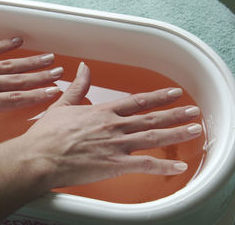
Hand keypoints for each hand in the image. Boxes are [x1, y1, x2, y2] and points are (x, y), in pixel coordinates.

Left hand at [0, 35, 61, 153]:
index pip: (13, 99)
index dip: (36, 96)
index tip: (53, 93)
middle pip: (17, 80)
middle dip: (41, 77)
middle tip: (59, 73)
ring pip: (9, 65)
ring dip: (30, 62)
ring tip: (48, 58)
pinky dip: (4, 45)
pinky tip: (17, 41)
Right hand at [19, 62, 201, 188]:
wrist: (39, 156)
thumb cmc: (48, 135)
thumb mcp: (63, 105)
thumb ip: (77, 87)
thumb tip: (82, 68)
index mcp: (103, 112)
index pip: (137, 102)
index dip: (157, 97)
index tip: (173, 94)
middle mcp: (114, 126)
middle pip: (151, 119)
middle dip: (175, 114)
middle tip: (194, 112)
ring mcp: (116, 145)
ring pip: (153, 138)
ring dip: (176, 133)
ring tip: (194, 130)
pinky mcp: (114, 164)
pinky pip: (145, 165)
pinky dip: (163, 166)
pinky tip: (179, 166)